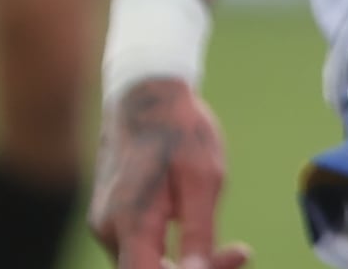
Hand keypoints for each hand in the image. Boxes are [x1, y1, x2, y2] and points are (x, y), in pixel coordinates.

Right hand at [92, 73, 246, 268]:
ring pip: (143, 265)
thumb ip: (199, 231)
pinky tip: (200, 233)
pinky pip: (139, 250)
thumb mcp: (204, 178)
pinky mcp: (112, 220)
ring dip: (182, 265)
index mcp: (129, 221)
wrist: (146, 95)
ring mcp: (106, 226)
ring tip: (230, 248)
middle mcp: (108, 230)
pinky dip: (168, 253)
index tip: (236, 257)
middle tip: (241, 254)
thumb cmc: (179, 130)